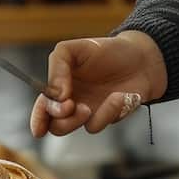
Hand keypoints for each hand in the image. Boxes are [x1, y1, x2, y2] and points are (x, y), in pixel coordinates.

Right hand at [30, 31, 167, 137]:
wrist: (141, 57)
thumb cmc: (107, 50)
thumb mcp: (74, 49)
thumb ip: (58, 66)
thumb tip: (56, 95)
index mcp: (60, 86)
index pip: (42, 108)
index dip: (38, 120)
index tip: (39, 129)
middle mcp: (73, 103)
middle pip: (57, 126)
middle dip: (62, 120)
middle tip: (71, 106)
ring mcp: (92, 112)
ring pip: (81, 128)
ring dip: (89, 116)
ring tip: (106, 97)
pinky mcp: (109, 117)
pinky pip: (105, 122)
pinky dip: (111, 110)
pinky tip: (120, 96)